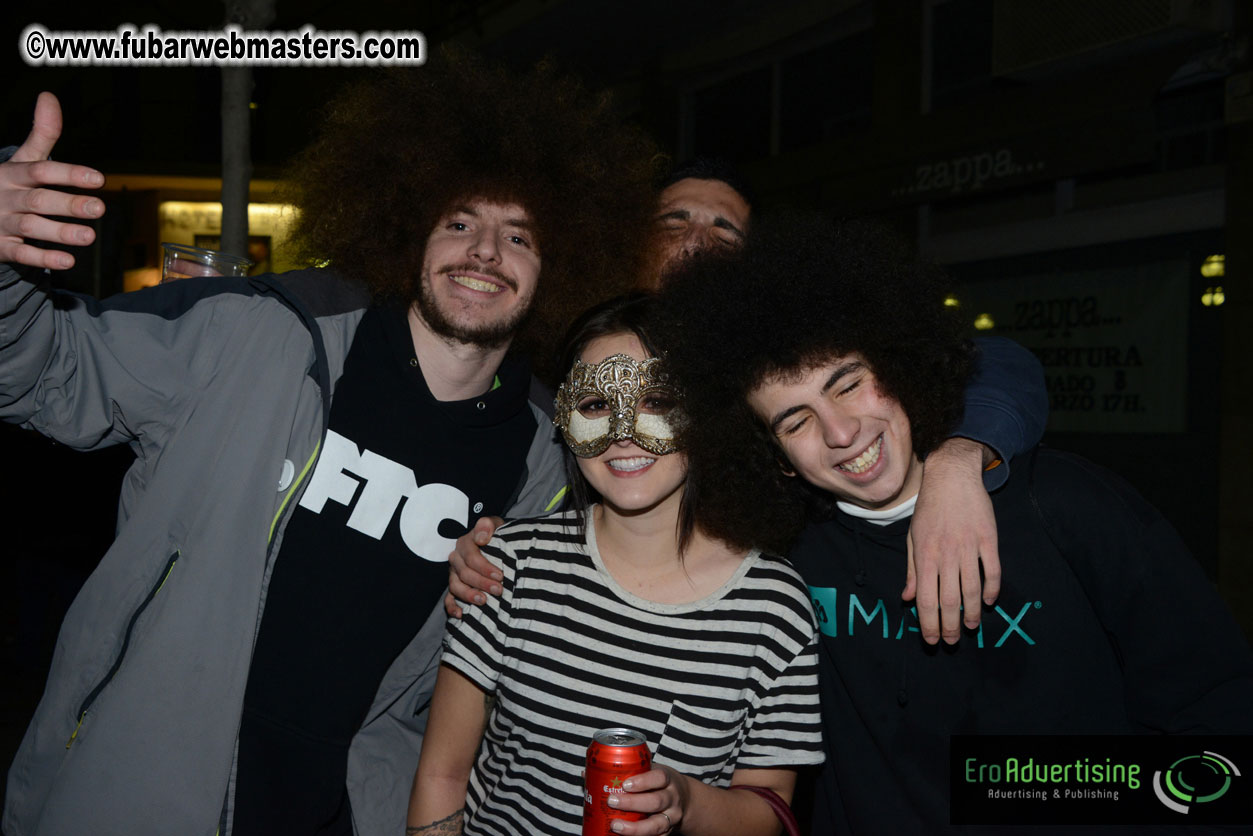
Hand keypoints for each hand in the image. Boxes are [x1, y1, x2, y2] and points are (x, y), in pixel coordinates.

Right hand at [0, 92, 104, 268]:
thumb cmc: (9, 183)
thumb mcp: (22, 159)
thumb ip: (42, 134)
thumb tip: (49, 97)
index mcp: (13, 173)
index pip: (40, 171)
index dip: (68, 173)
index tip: (97, 178)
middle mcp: (7, 197)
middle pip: (38, 200)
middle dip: (68, 204)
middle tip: (99, 208)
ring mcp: (3, 223)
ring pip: (30, 227)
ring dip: (60, 232)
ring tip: (89, 236)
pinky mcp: (2, 247)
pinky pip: (22, 254)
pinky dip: (43, 257)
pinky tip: (67, 260)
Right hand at [444, 516, 503, 618]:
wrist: (497, 544)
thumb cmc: (497, 535)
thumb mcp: (495, 525)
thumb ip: (487, 525)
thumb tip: (481, 538)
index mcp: (465, 544)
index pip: (471, 557)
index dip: (485, 568)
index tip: (500, 575)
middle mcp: (457, 559)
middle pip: (464, 573)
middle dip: (481, 583)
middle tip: (499, 590)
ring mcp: (454, 574)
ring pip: (455, 586)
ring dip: (468, 595)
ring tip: (484, 601)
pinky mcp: (454, 587)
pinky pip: (448, 599)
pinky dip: (453, 607)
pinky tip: (461, 615)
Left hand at [607, 765, 687, 834]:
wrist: (684, 799)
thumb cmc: (659, 783)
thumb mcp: (652, 771)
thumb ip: (632, 772)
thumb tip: (594, 774)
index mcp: (668, 780)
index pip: (659, 778)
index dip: (642, 781)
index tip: (624, 784)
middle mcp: (672, 798)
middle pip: (656, 802)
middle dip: (632, 803)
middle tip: (612, 801)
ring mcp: (672, 817)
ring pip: (656, 825)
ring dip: (634, 828)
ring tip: (615, 825)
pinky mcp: (668, 831)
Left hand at [904, 437, 1001, 643]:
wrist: (951, 477)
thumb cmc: (929, 509)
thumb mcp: (913, 537)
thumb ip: (912, 570)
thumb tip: (907, 598)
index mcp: (925, 555)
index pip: (925, 598)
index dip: (928, 622)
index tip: (931, 639)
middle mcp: (946, 553)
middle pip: (949, 599)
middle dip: (950, 625)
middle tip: (952, 641)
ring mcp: (968, 546)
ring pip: (971, 588)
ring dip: (972, 611)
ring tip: (971, 626)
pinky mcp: (987, 538)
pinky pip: (992, 569)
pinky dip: (991, 588)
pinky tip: (989, 601)